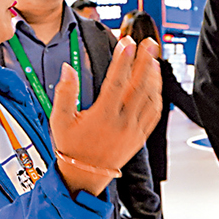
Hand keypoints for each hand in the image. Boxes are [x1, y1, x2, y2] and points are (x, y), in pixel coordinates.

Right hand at [51, 37, 161, 195]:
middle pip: (139, 86)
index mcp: (102, 117)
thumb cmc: (72, 148)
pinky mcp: (141, 136)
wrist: (85, 175)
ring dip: (153, 76)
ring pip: (150, 98)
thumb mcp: (60, 120)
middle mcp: (122, 123)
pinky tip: (155, 82)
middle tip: (148, 43)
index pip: (116, 83)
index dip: (123, 61)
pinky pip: (155, 112)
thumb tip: (68, 69)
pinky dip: (157, 94)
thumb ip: (64, 93)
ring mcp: (134, 130)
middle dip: (145, 61)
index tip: (127, 44)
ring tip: (153, 58)